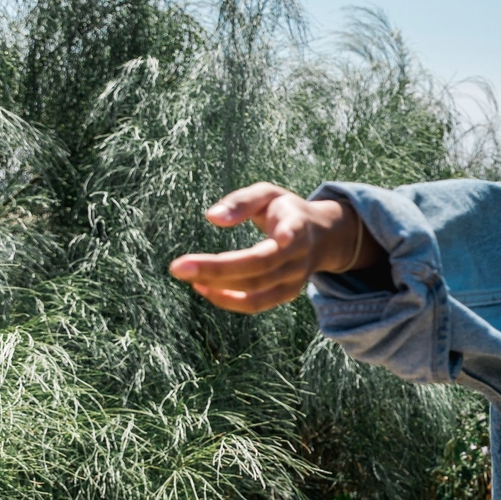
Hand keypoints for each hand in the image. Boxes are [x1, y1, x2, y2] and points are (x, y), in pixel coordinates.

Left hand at [168, 182, 380, 314]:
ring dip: (219, 288)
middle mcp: (298, 255)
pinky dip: (228, 300)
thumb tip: (212, 217)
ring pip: (256, 291)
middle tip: (177, 267)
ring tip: (188, 277)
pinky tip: (203, 288)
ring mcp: (295, 279)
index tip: (281, 236)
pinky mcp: (286, 294)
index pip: (294, 231)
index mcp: (297, 224)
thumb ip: (241, 201)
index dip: (288, 234)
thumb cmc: (285, 211)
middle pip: (260, 266)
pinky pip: (256, 304)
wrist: (323, 237)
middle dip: (218, 269)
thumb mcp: (268, 194)